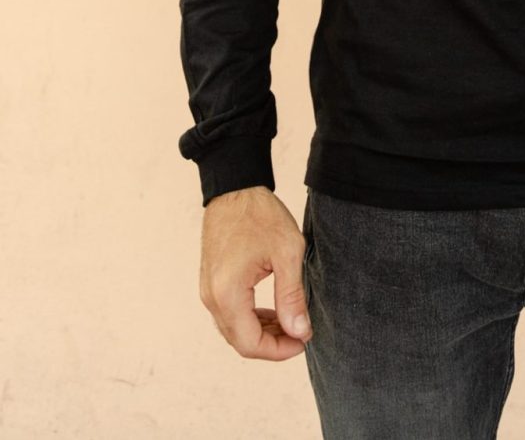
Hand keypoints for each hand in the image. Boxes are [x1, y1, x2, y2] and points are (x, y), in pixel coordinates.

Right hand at [199, 184, 312, 359]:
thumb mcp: (286, 252)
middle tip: (300, 331)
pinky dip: (250, 318)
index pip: (249, 344)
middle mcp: (211, 297)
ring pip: (234, 329)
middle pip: (240, 341)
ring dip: (261, 331)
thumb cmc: (260, 214)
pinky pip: (229, 313)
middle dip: (272, 343)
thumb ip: (291, 296)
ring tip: (290, 320)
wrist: (235, 187)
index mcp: (227, 293)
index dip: (278, 351)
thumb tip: (300, 333)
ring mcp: (208, 290)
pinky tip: (272, 309)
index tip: (303, 341)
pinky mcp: (211, 281)